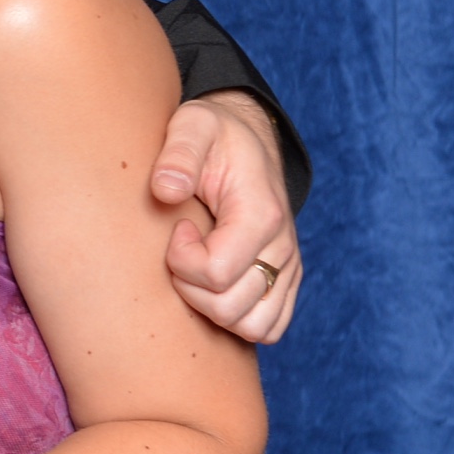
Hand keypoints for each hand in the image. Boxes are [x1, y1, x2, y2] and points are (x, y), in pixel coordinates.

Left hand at [151, 91, 299, 342]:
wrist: (248, 138)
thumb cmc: (214, 134)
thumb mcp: (192, 125)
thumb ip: (178, 153)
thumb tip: (165, 191)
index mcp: (260, 214)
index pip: (215, 273)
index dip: (181, 260)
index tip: (177, 227)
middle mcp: (283, 247)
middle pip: (230, 308)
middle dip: (189, 287)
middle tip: (181, 250)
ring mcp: (288, 268)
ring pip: (253, 328)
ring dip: (212, 309)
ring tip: (196, 270)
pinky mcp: (286, 280)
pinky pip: (268, 328)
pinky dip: (236, 320)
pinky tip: (212, 287)